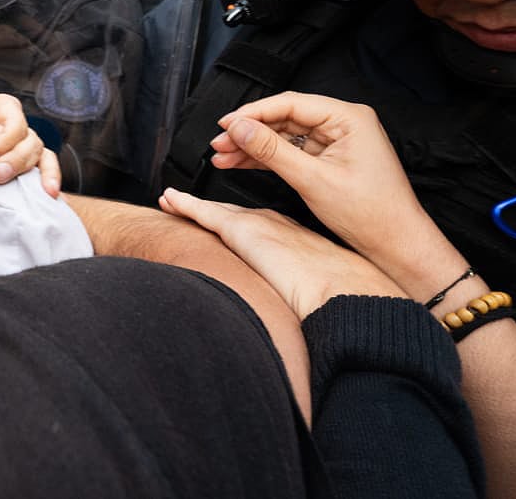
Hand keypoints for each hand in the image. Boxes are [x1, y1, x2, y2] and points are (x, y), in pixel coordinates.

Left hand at [0, 89, 60, 191]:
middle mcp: (19, 125)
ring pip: (39, 154)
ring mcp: (25, 144)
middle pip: (29, 140)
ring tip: (13, 184)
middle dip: (14, 159)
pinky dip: (49, 178)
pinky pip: (46, 167)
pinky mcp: (27, 163)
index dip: (4, 141)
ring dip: (25, 171)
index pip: (15, 121)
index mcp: (3, 107)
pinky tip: (49, 193)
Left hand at [160, 188, 405, 319]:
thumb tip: (290, 315)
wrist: (345, 293)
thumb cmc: (341, 298)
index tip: (222, 223)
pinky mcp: (242, 230)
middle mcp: (275, 225)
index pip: (257, 227)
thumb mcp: (317, 293)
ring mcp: (258, 224)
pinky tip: (170, 199)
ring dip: (191, 205)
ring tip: (170, 200)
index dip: (235, 223)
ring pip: (214, 211)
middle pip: (233, 215)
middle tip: (186, 205)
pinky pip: (204, 214)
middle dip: (209, 210)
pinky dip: (185, 204)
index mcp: (295, 238)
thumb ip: (300, 294)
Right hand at [208, 91, 444, 267]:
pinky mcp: (330, 159)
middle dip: (249, 132)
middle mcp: (344, 124)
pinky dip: (267, 159)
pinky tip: (242, 162)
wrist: (396, 245)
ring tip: (223, 156)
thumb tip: (239, 128)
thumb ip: (272, 151)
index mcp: (349, 118)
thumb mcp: (313, 180)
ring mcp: (337, 142)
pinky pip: (292, 152)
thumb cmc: (372, 214)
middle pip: (284, 118)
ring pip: (284, 136)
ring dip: (253, 146)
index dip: (252, 113)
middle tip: (219, 144)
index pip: (290, 104)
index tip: (225, 124)